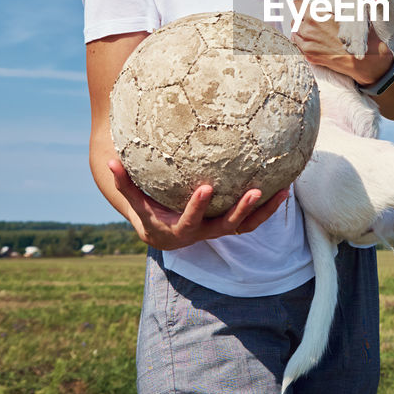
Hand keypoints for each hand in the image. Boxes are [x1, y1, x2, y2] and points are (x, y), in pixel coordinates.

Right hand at [107, 159, 289, 249]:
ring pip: (244, 227)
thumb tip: (110, 159)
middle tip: (255, 191)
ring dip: (263, 211)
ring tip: (281, 190)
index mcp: (177, 230)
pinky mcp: (230, 226)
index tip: (206, 188)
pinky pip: (253, 220)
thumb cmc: (146, 208)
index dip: (198, 208)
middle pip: (225, 227)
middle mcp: (201, 234)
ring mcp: (217, 231)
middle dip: (240, 211)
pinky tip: (284, 187)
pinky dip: (268, 207)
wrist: (161, 231)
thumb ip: (124, 182)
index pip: (189, 221)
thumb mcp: (134, 198)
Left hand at [291, 0, 392, 84]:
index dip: (304, 4)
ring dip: (302, 29)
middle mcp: (307, 30)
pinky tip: (316, 40)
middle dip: (303, 17)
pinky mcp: (310, 57)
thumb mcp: (355, 2)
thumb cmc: (360, 31)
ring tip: (316, 30)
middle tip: (316, 19)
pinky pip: (298, 45)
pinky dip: (303, 41)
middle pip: (295, 18)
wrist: (366, 59)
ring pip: (295, 32)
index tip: (312, 7)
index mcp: (315, 14)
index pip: (296, 5)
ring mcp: (307, 45)